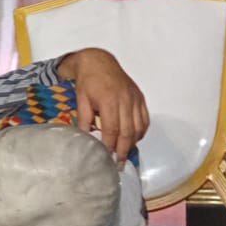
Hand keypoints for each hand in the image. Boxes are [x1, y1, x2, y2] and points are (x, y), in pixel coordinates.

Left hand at [56, 48, 148, 163]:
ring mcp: (135, 99)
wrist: (98, 61)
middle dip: (123, 150)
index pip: (112, 129)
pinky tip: (134, 139)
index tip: (106, 157)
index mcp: (109, 100)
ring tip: (125, 154)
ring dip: (133, 143)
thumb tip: (84, 139)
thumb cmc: (88, 80)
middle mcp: (125, 100)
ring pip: (139, 127)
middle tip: (119, 163)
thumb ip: (83, 120)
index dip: (110, 145)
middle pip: (128, 131)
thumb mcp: (80, 100)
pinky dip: (141, 131)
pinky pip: (144, 119)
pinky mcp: (140, 98)